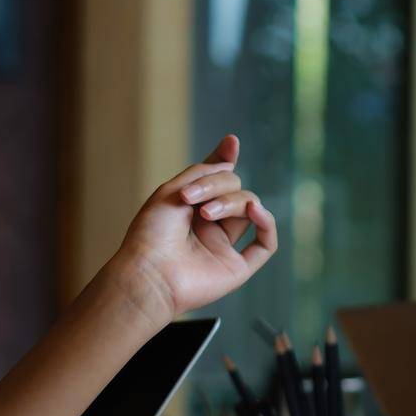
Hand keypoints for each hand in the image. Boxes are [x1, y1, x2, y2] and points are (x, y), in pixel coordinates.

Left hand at [102, 134, 277, 327]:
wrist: (150, 272)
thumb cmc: (151, 235)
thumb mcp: (172, 191)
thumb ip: (202, 173)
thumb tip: (231, 163)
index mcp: (191, 209)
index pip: (216, 181)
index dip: (225, 161)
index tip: (231, 142)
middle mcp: (211, 226)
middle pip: (234, 190)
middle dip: (218, 186)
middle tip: (192, 198)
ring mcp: (226, 246)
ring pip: (249, 210)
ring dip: (231, 203)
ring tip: (206, 214)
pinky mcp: (239, 267)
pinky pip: (266, 242)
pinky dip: (266, 223)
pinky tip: (255, 212)